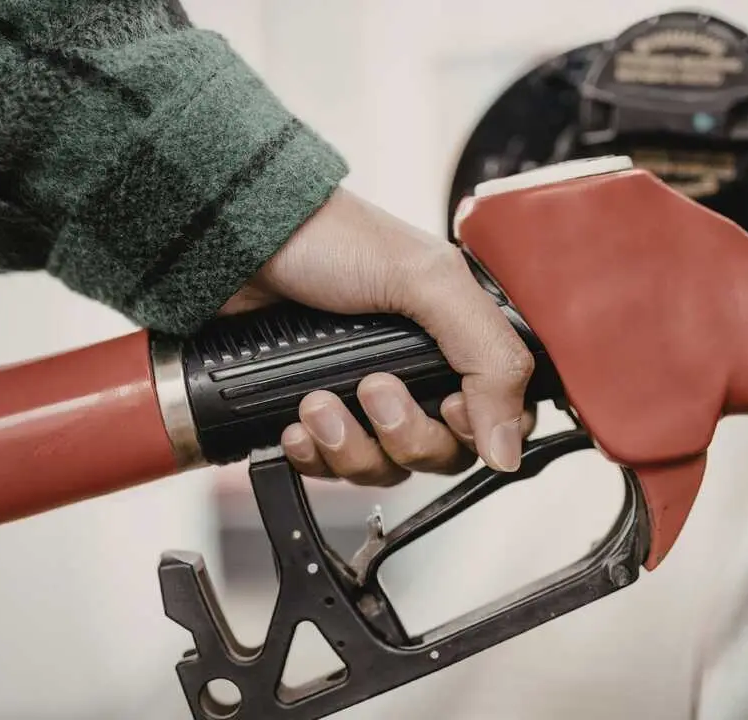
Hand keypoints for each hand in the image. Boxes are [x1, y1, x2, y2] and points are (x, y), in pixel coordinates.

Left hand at [221, 187, 536, 484]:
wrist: (237, 241)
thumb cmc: (331, 239)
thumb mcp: (428, 281)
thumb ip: (488, 359)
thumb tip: (509, 449)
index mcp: (460, 337)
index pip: (501, 417)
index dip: (477, 430)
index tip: (446, 407)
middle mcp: (420, 373)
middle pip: (442, 454)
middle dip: (403, 435)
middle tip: (372, 389)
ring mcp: (367, 398)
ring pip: (386, 468)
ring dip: (350, 446)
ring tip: (316, 402)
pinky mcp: (319, 415)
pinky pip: (332, 468)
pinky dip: (313, 455)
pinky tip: (295, 425)